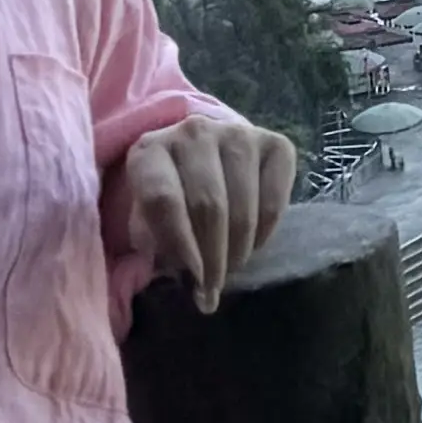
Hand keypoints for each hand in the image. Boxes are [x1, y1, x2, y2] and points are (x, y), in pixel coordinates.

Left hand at [122, 112, 296, 314]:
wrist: (200, 158)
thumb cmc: (166, 200)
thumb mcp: (145, 220)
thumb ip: (155, 245)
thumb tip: (187, 280)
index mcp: (149, 151)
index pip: (164, 200)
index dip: (179, 246)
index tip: (192, 282)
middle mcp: (193, 133)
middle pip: (208, 204)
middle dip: (213, 257)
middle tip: (213, 289)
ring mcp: (237, 133)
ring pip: (243, 203)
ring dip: (239, 248)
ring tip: (231, 270)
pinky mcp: (274, 142)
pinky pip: (276, 195)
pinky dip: (266, 231)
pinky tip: (253, 246)